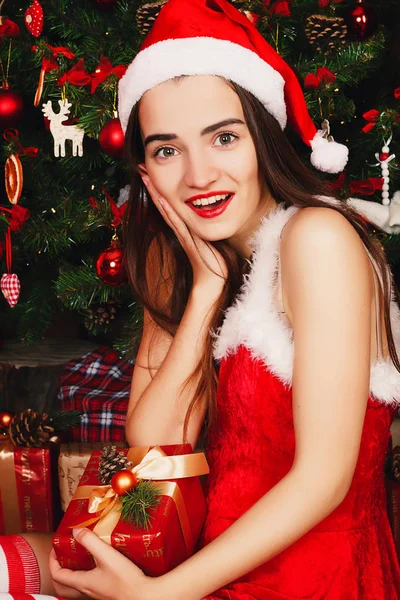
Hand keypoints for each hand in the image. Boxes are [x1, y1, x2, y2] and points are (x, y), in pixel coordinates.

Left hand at [49, 528, 157, 599]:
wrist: (145, 596)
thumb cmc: (126, 580)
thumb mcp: (107, 556)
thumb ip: (90, 541)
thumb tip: (76, 531)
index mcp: (83, 582)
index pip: (57, 574)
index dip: (52, 561)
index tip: (55, 548)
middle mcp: (87, 591)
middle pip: (63, 585)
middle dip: (59, 569)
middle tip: (62, 555)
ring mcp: (96, 593)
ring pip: (76, 586)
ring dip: (73, 572)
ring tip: (79, 557)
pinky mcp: (106, 593)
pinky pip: (89, 585)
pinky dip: (87, 575)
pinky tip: (99, 564)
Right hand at [141, 174, 227, 289]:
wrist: (212, 281)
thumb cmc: (215, 262)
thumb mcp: (209, 239)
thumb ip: (205, 227)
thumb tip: (211, 213)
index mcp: (185, 228)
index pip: (169, 205)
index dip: (160, 190)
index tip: (151, 175)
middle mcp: (181, 229)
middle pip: (164, 204)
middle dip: (153, 187)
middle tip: (142, 170)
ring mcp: (183, 234)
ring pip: (167, 211)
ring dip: (157, 195)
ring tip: (147, 178)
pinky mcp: (188, 240)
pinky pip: (177, 223)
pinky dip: (169, 211)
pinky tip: (164, 200)